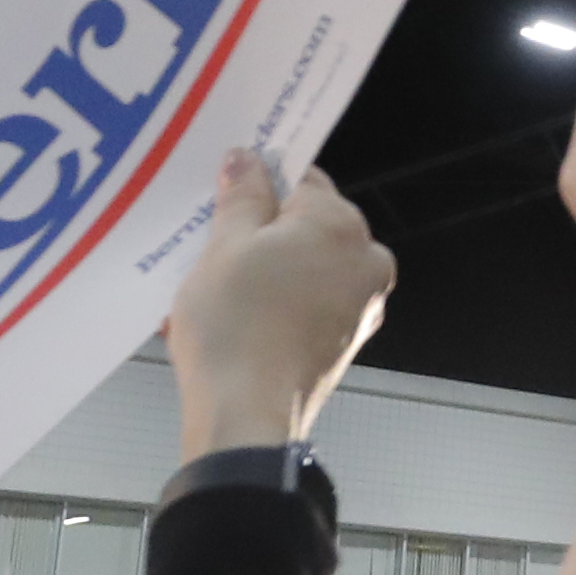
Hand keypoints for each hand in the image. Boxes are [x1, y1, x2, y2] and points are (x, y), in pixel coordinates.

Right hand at [170, 146, 395, 455]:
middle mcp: (366, 260)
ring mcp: (362, 304)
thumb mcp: (224, 246)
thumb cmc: (234, 323)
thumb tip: (248, 160)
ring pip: (307, 265)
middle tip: (209, 243)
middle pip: (308, 224)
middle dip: (261, 229)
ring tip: (213, 286)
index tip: (225, 193)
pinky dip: (276, 301)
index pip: (303, 178)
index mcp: (341, 225)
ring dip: (264, 267)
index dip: (261, 181)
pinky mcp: (346, 340)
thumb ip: (242, 196)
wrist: (248, 414)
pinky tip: (233, 315)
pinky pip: (309, 302)